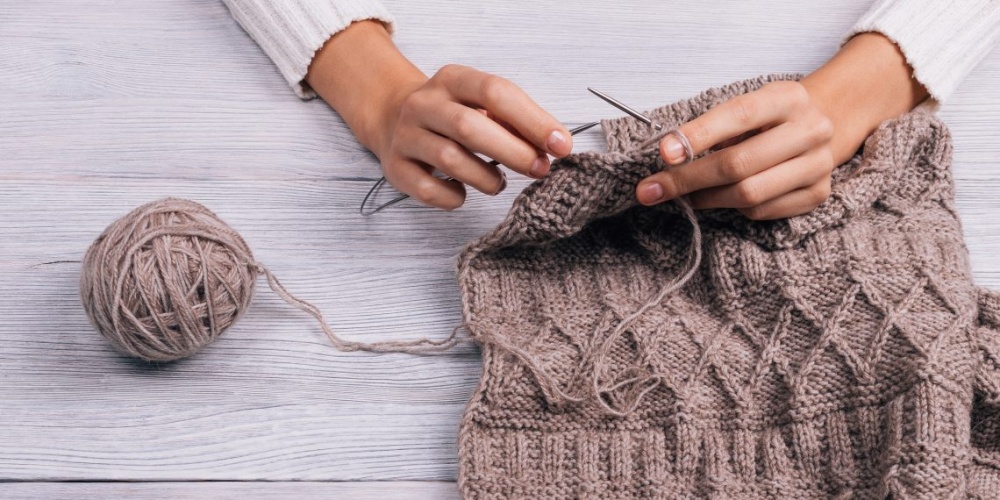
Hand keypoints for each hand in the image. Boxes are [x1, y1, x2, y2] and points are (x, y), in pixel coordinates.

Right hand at [305, 21, 570, 210]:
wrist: (392, 116)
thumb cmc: (453, 114)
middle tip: (540, 169)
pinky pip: (428, 189)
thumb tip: (552, 148)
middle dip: (513, 152)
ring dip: (485, 177)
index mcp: (452, 79)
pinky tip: (464, 193)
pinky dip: (453, 197)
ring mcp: (406, 135)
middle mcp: (424, 104)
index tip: (561, 145)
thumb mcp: (480, 103)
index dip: (532, 120)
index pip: (495, 92)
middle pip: (469, 126)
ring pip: (449, 159)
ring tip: (499, 183)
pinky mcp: (396, 167)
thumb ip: (514, 121)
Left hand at [635, 33, 928, 219]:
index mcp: (789, 98)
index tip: (663, 153)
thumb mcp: (746, 108)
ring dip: (705, 199)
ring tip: (682, 197)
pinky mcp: (818, 195)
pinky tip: (720, 198)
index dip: (698, 135)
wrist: (821, 126)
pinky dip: (732, 209)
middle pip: (739, 164)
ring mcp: (819, 165)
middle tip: (650, 190)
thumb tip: (668, 155)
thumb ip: (710, 128)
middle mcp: (812, 130)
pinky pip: (761, 212)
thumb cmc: (768, 119)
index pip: (738, 116)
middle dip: (688, 179)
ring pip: (749, 194)